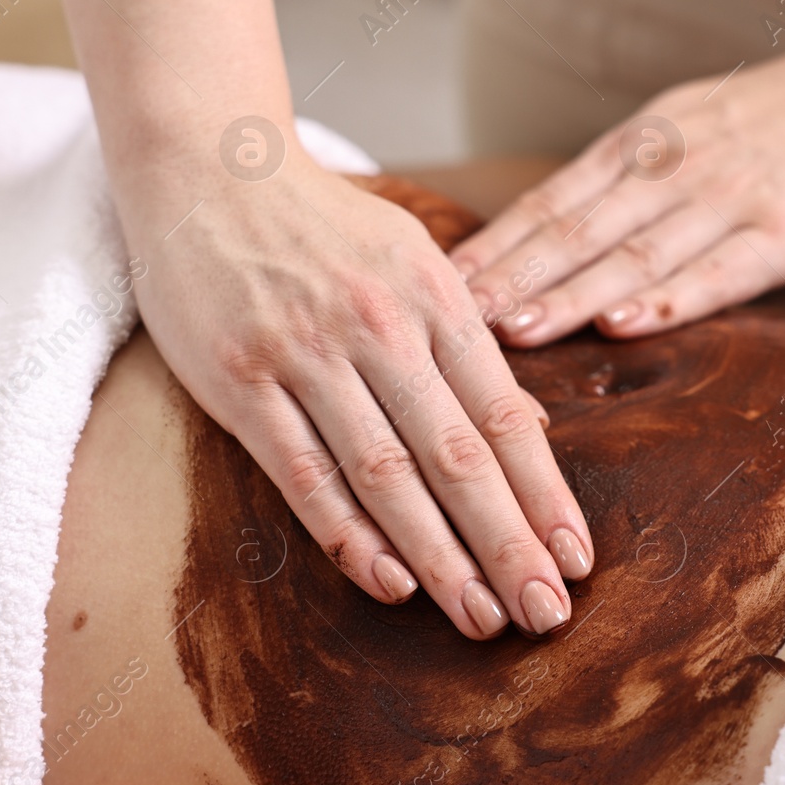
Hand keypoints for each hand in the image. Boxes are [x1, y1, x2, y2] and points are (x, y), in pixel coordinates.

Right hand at [132, 145, 592, 638]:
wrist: (207, 166)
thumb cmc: (322, 224)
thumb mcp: (412, 257)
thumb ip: (467, 341)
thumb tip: (531, 428)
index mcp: (432, 294)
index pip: (503, 414)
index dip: (544, 494)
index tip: (577, 558)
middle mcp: (377, 325)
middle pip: (457, 456)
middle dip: (508, 544)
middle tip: (547, 614)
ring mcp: (305, 354)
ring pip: (386, 476)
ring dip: (440, 557)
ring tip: (482, 618)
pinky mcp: (239, 381)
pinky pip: (302, 474)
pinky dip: (348, 534)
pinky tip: (391, 582)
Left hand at [449, 47, 784, 344]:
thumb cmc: (762, 118)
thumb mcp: (677, 123)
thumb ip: (616, 174)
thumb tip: (538, 228)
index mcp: (640, 144)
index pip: (551, 201)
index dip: (495, 244)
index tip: (441, 281)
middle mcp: (672, 169)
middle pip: (576, 231)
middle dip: (510, 278)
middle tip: (452, 317)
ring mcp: (726, 200)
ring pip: (633, 256)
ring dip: (569, 296)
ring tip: (514, 332)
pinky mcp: (782, 233)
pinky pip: (717, 273)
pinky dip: (667, 300)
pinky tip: (623, 326)